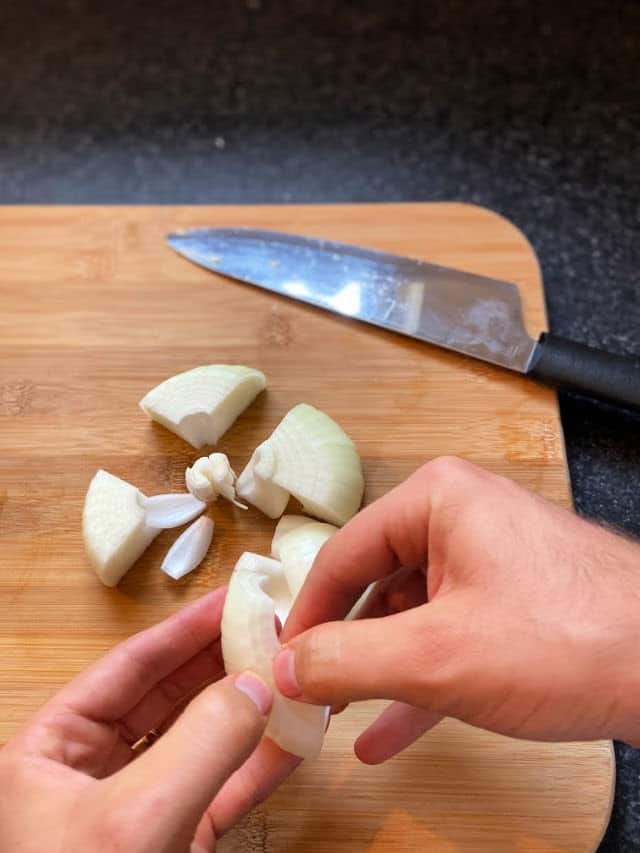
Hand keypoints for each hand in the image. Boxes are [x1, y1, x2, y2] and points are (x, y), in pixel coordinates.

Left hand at [0, 589, 298, 851]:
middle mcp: (90, 774)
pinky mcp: (175, 845)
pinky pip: (221, 790)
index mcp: (50, 752)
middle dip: (222, 663)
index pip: (127, 669)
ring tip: (294, 673)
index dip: (183, 630)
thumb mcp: (135, 822)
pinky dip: (258, 764)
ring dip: (248, 710)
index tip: (235, 597)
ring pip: (199, 742)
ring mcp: (137, 810)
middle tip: (274, 628)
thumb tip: (257, 685)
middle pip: (167, 698)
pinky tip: (295, 738)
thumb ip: (201, 745)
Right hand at [275, 456, 639, 762]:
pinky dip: (418, 682)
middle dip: (343, 648)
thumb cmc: (570, 639)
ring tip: (339, 717)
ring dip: (377, 671)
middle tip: (308, 694)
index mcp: (436, 500)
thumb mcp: (435, 657)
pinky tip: (387, 731)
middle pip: (375, 585)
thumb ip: (348, 661)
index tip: (281, 663)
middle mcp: (460, 519)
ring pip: (410, 617)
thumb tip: (285, 668)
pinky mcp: (513, 602)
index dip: (306, 615)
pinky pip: (447, 636)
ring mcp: (490, 561)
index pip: (342, 555)